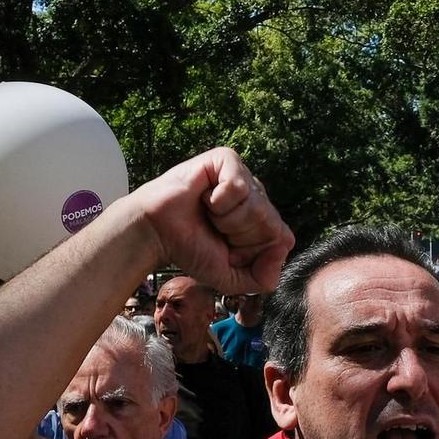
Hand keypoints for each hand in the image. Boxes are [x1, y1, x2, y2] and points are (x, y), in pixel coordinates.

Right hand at [131, 148, 294, 297]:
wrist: (156, 233)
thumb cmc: (191, 247)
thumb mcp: (231, 277)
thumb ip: (263, 278)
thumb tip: (281, 252)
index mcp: (264, 221)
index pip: (283, 240)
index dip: (252, 251)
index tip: (228, 247)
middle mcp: (258, 197)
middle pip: (270, 224)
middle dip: (238, 235)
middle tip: (214, 228)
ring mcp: (245, 176)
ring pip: (256, 207)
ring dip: (225, 219)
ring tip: (207, 212)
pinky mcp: (227, 159)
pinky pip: (238, 187)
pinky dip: (217, 201)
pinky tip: (203, 197)